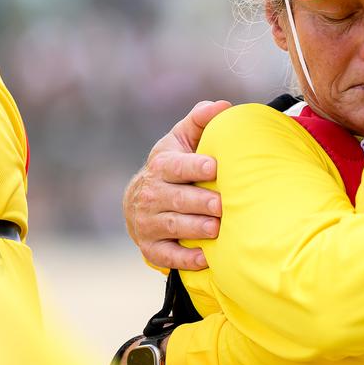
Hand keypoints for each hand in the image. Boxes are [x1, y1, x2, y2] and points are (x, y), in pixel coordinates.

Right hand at [123, 100, 231, 270]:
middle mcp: (152, 194)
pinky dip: (185, 259)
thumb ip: (200, 121)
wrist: (140, 200)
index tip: (214, 167)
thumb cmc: (173, 165)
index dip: (195, 167)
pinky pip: (167, 256)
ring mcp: (148, 222)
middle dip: (200, 202)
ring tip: (217, 229)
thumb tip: (223, 106)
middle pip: (177, 199)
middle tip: (222, 205)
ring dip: (196, 229)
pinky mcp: (151, 247)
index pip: (177, 166)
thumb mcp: (182, 139)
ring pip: (173, 227)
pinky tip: (205, 258)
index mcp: (162, 166)